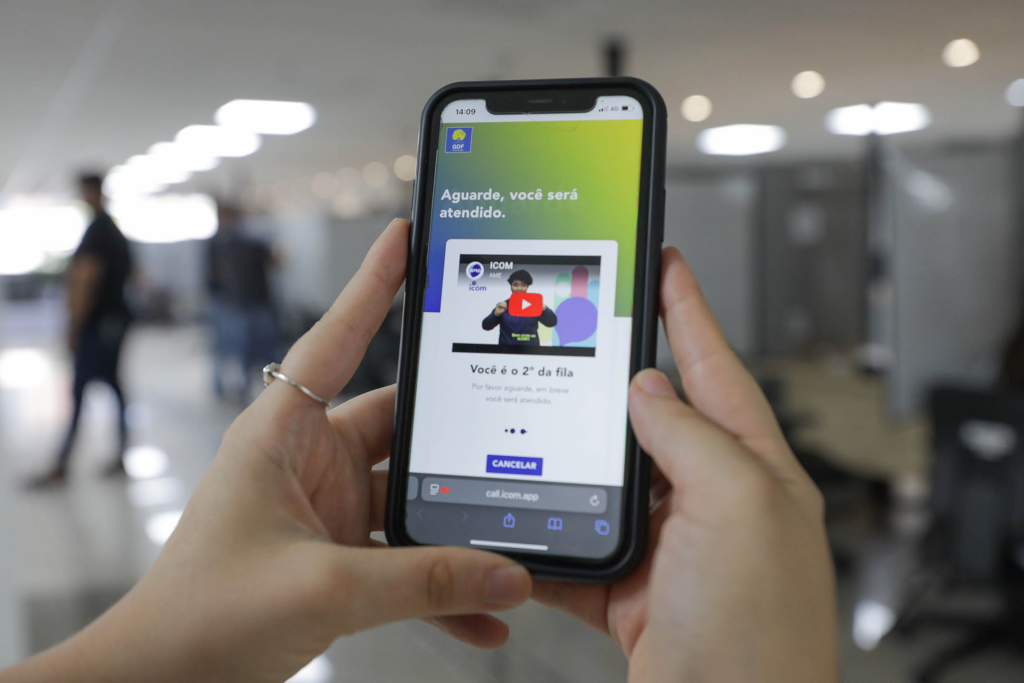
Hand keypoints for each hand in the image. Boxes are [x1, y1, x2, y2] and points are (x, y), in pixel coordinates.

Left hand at [10, 219, 531, 682]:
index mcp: (282, 434)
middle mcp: (309, 462)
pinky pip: (409, 562)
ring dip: (460, 525)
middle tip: (519, 422)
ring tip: (516, 536)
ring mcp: (330, 511)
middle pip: (402, 427)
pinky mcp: (343, 558)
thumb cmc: (199, 617)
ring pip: (415, 500)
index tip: (408, 239)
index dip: (374, 287)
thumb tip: (507, 573)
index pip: (336, 340)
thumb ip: (422, 581)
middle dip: (458, 437)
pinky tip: (484, 611)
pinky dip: (445, 585)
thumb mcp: (319, 587)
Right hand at [532, 247, 836, 682]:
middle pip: (655, 419)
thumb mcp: (737, 505)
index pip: (716, 368)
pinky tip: (524, 516)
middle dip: (618, 378)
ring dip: (573, 458)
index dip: (688, 310)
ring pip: (608, 480)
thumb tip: (649, 387)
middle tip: (584, 328)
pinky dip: (547, 535)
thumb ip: (692, 435)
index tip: (664, 263)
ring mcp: (671, 548)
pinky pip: (577, 546)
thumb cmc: (757, 634)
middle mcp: (713, 504)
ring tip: (541, 418)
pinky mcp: (630, 591)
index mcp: (754, 471)